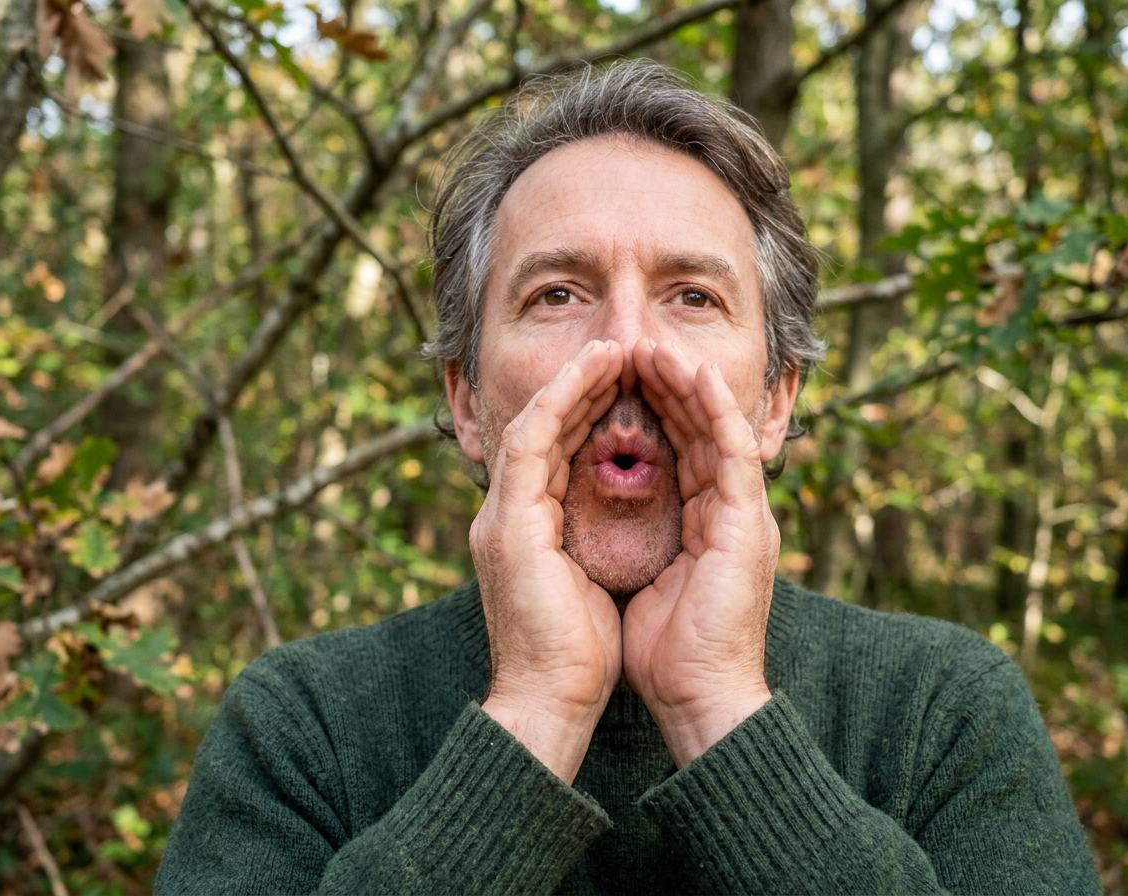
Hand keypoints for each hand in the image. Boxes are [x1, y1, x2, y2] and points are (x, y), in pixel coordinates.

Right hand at [474, 340, 623, 783]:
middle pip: (545, 430)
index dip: (589, 414)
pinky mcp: (508, 523)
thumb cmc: (580, 655)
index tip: (626, 384)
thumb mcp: (591, 583)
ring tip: (611, 348)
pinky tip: (593, 372)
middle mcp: (506, 516)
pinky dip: (561, 401)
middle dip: (583, 388)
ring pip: (535, 423)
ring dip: (573, 382)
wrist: (552, 701)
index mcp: (527, 532)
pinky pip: (533, 441)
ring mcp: (501, 517)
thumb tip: (621, 519)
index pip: (558, 455)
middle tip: (621, 352)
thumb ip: (591, 543)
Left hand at [622, 339, 776, 767]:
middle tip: (631, 345)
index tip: (610, 379)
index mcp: (699, 524)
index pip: (670, 450)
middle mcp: (724, 511)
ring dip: (685, 383)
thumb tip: (586, 514)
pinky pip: (731, 447)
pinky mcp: (749, 521)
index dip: (644, 411)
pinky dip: (713, 406)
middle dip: (663, 385)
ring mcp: (741, 513)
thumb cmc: (658, 652)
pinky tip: (689, 372)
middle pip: (691, 429)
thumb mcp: (633, 579)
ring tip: (654, 344)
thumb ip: (625, 539)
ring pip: (713, 427)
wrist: (693, 697)